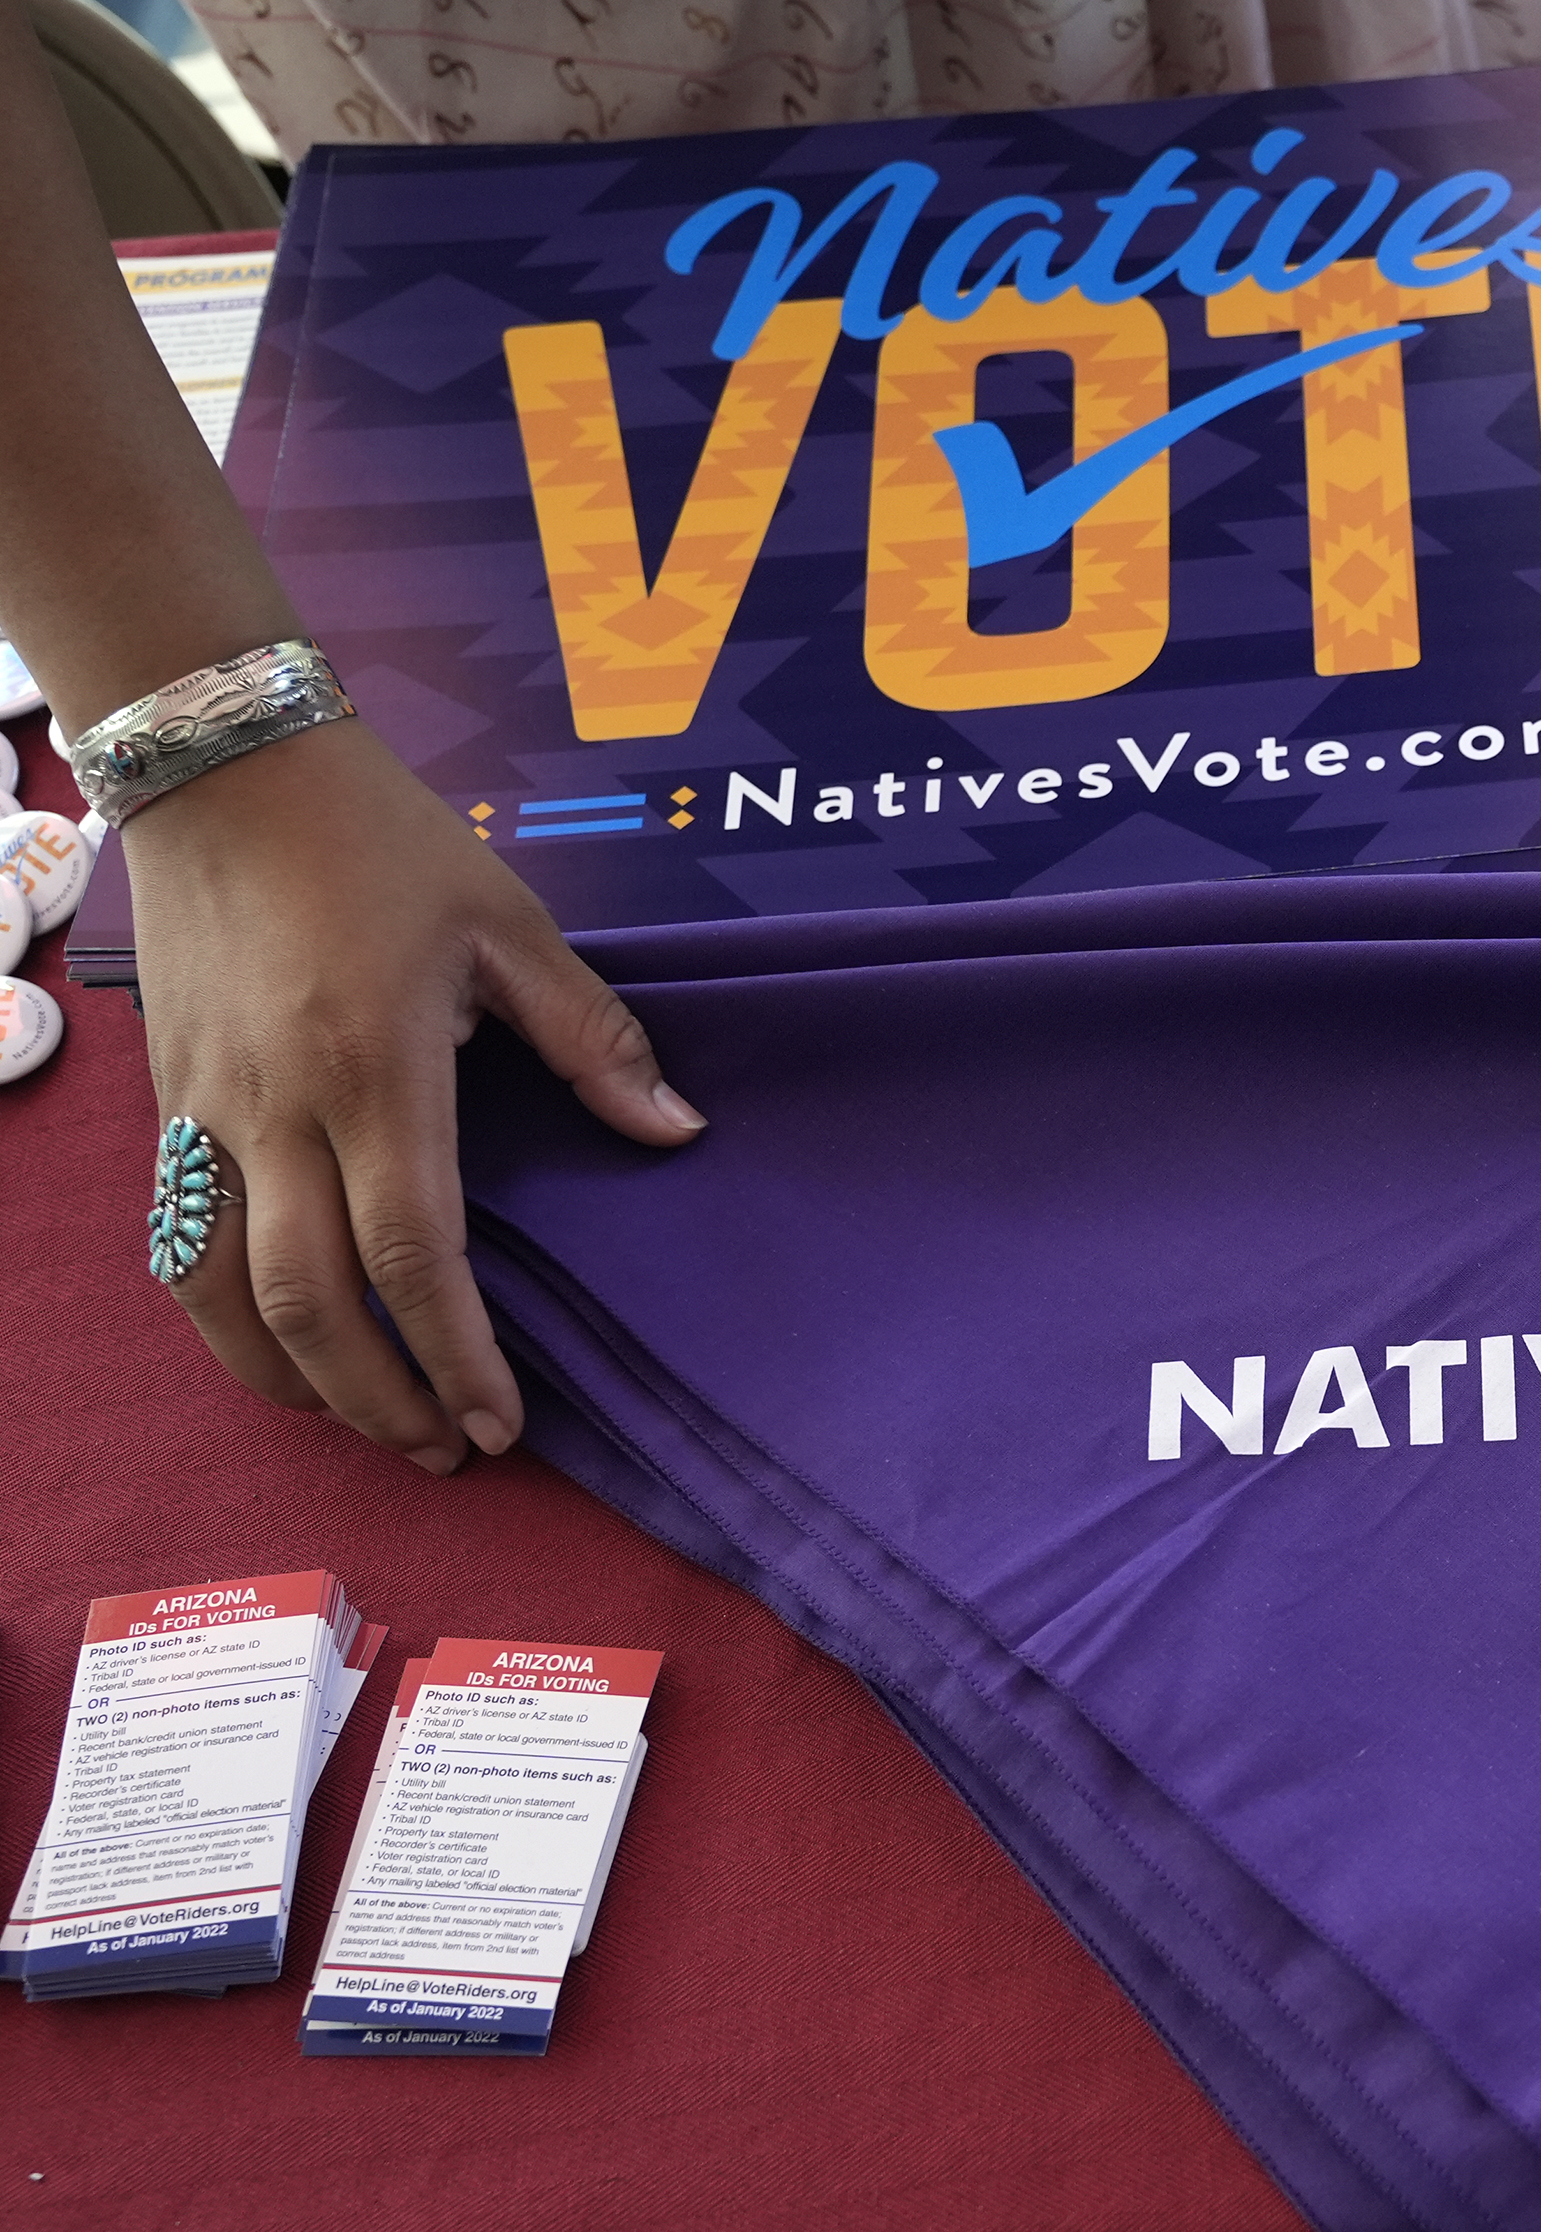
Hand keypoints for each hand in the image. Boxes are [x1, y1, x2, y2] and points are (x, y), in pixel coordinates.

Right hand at [120, 721, 704, 1472]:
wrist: (224, 770)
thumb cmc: (380, 842)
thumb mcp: (509, 926)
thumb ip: (593, 1037)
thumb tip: (678, 1130)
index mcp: (376, 1070)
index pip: (416, 1255)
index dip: (459, 1354)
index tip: (502, 1423)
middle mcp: (275, 1111)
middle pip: (313, 1304)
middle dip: (383, 1399)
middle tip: (448, 1453)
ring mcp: (205, 1116)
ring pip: (224, 1295)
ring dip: (297, 1382)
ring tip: (373, 1426)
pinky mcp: (164, 1110)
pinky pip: (177, 1247)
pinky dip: (226, 1323)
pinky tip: (284, 1356)